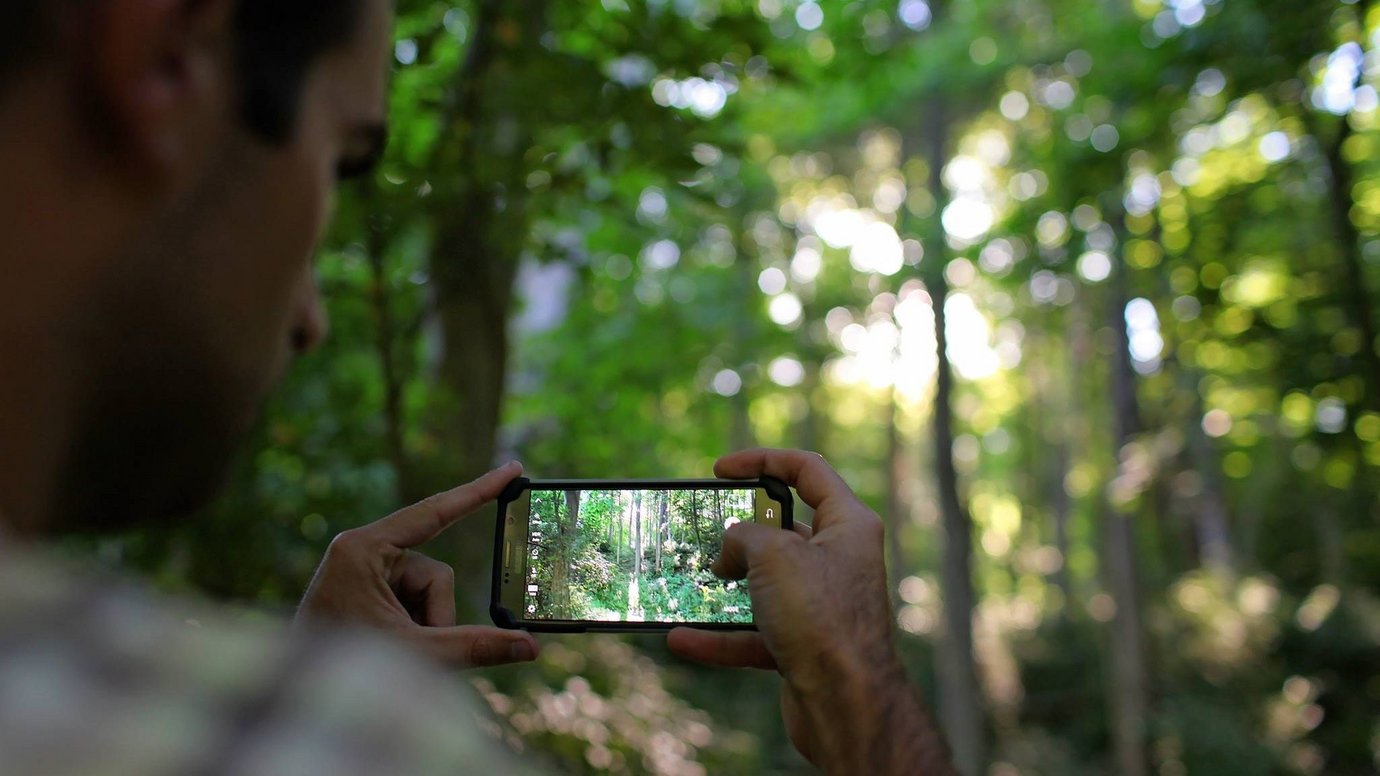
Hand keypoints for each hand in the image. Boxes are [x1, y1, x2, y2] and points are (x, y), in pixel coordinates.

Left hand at [296, 461, 538, 668]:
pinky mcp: (367, 592)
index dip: (478, 492)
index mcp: (363, 549)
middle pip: (434, 574)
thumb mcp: (417, 655)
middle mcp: (362, 552)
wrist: (296, 703)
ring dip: (422, 629)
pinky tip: (389, 651)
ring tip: (393, 657)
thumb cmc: (344, 672)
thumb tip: (531, 647)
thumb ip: (476, 647)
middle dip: (434, 618)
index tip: (513, 470)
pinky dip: (412, 630)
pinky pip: (412, 604)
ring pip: (427, 594)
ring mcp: (365, 572)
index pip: (434, 513)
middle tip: (415, 652)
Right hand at [666, 449, 953, 774]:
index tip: (720, 469)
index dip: (763, 460)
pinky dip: (720, 636)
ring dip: (726, 587)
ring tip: (689, 584)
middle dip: (742, 532)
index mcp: (848, 525)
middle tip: (708, 534)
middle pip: (785, 530)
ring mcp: (822, 605)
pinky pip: (756, 633)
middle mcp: (840, 561)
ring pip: (766, 585)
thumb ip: (746, 535)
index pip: (807, 471)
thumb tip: (730, 548)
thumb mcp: (774, 554)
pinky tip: (683, 638)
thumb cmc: (821, 617)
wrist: (846, 703)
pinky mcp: (805, 645)